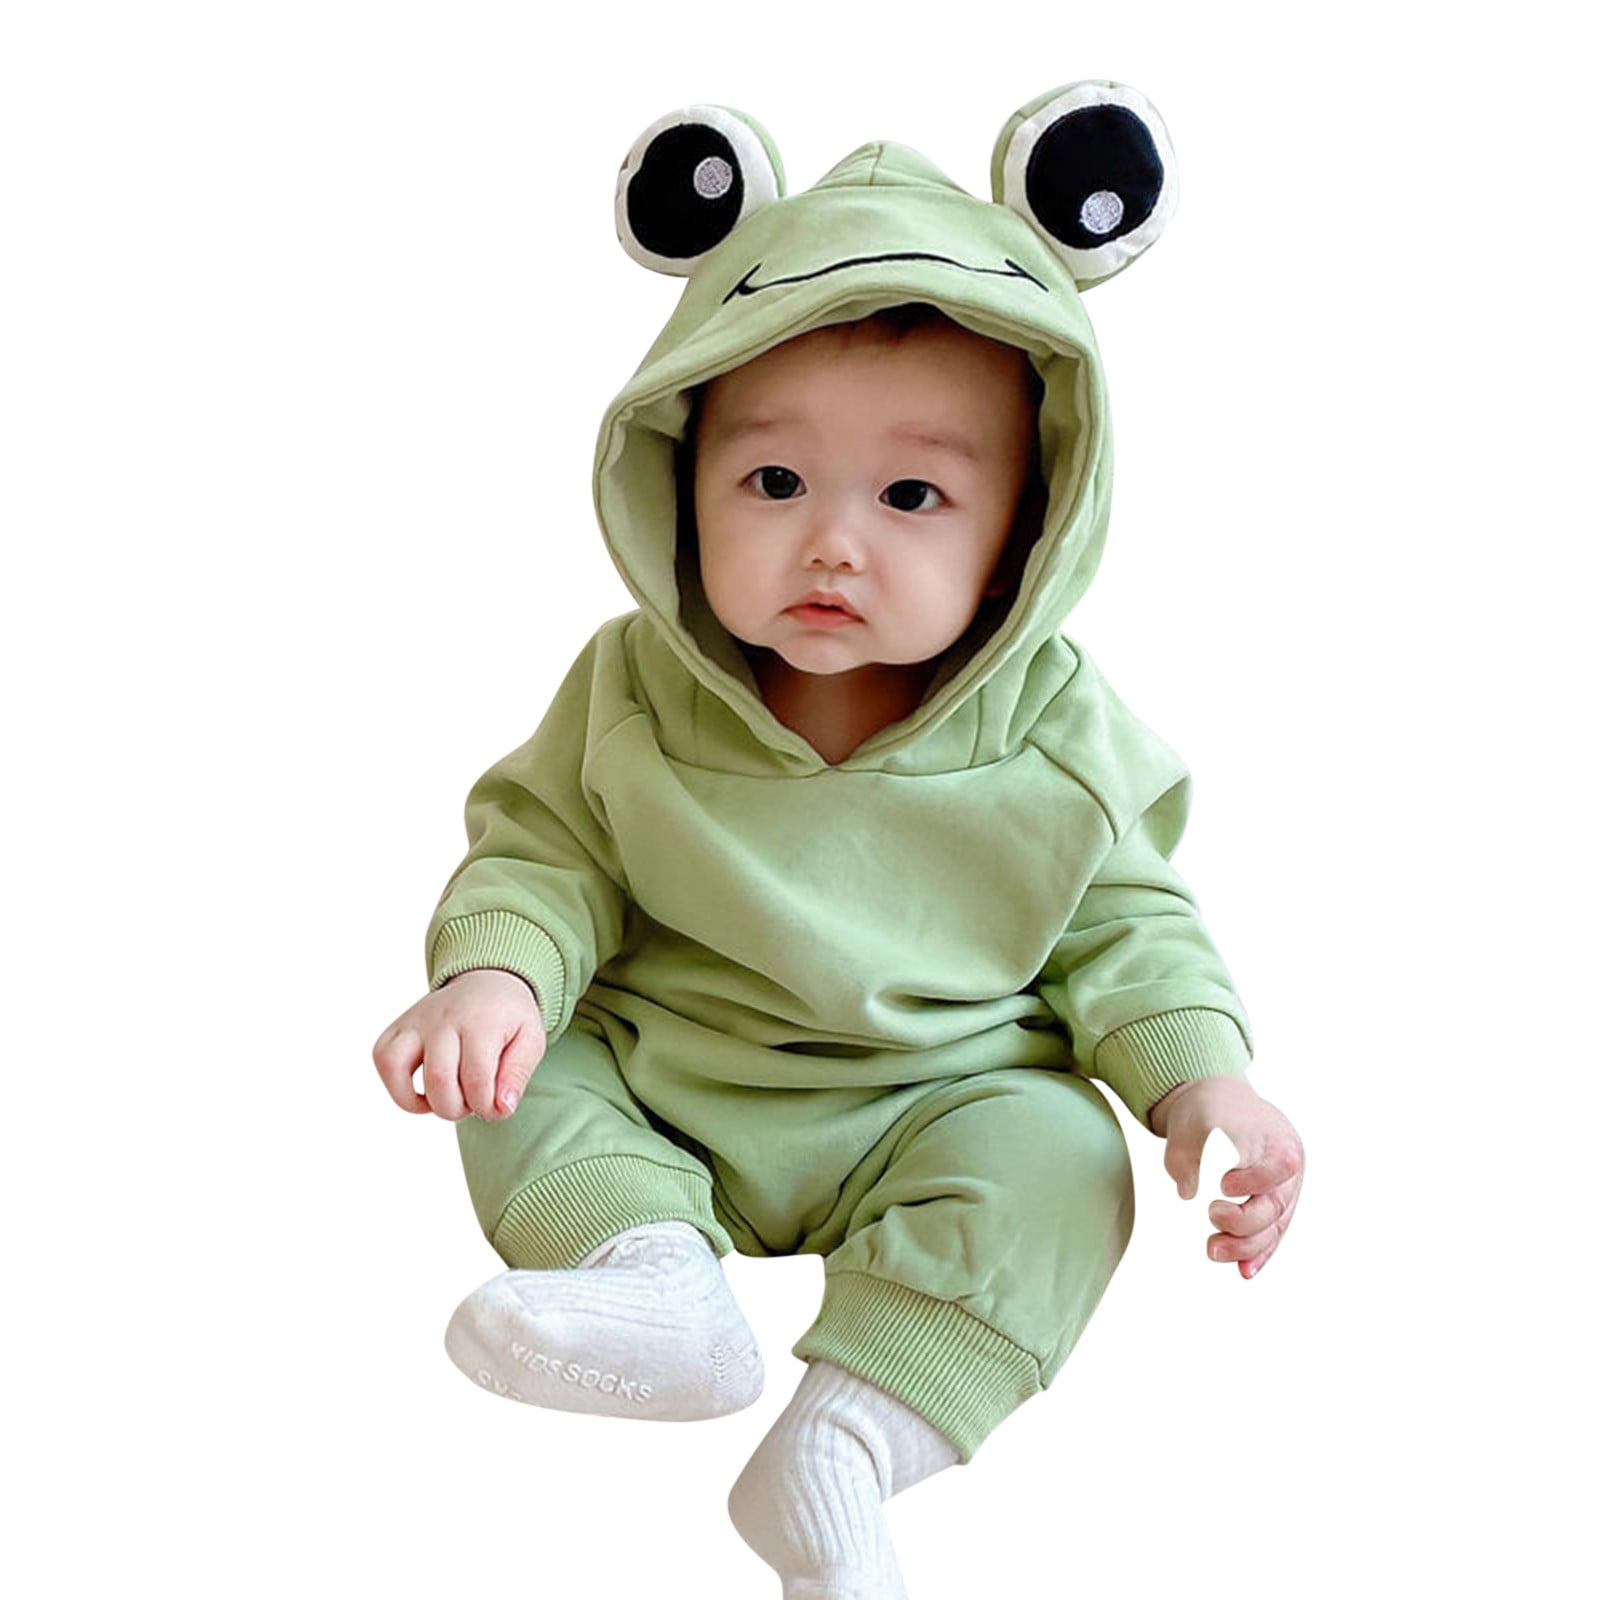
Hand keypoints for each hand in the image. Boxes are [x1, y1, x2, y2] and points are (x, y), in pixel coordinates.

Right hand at [372, 969, 545, 1121]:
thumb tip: (501, 1108)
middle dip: (456, 1108)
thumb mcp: (531, 1041)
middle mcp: (443, 1017)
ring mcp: (416, 1020)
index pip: (476, 1079)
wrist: (489, 982)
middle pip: (437, 1079)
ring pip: (397, 1066)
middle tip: (473, 1101)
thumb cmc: (509, 1018)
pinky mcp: (399, 1027)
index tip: (495, 1106)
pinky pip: (382, 1058)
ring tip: (445, 1099)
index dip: (486, 1106)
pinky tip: (424, 1092)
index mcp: (481, 1021)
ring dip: (422, 1100)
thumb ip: (518, 1075)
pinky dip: (397, 1087)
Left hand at [1149, 1076, 1302, 1278]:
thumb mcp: (1190, 1119)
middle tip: (1210, 1215)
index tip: (1223, 1185)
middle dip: (1244, 1222)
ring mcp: (1285, 1190)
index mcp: (1277, 1137)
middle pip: (1277, 1205)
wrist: (1221, 1104)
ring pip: (1274, 1227)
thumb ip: (1185, 1152)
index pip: (1281, 1164)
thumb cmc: (1208, 1108)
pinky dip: (1258, 1254)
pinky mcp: (1275, 1207)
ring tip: (1212, 1250)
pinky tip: (1243, 1271)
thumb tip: (1186, 1193)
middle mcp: (1289, 1168)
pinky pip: (1270, 1235)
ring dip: (1247, 1246)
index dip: (1256, 1181)